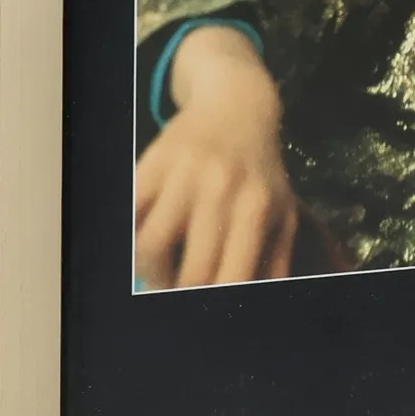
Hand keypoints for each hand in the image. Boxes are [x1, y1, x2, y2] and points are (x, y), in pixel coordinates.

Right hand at [135, 26, 299, 288]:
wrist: (237, 107)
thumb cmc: (261, 173)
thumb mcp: (283, 215)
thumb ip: (275, 265)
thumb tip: (258, 305)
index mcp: (256, 211)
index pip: (231, 281)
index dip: (212, 305)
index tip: (205, 307)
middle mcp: (221, 191)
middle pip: (191, 274)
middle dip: (181, 293)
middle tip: (179, 292)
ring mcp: (184, 174)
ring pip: (150, 247)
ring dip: (151, 272)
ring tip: (161, 271)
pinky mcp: (153, 162)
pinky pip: (131, 215)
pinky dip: (133, 237)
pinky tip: (147, 239)